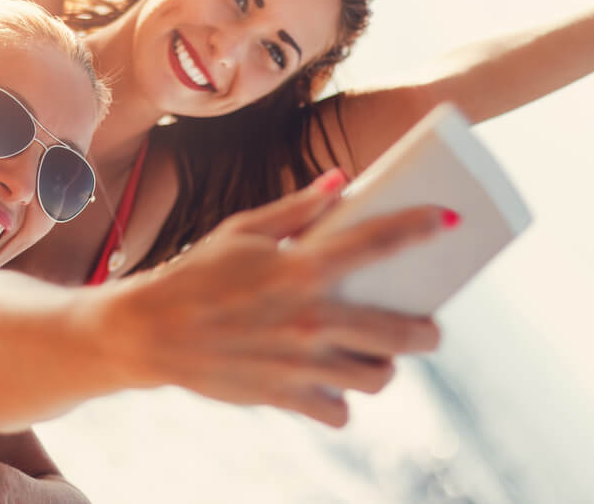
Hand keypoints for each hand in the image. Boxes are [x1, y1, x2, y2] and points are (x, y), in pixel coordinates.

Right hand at [102, 170, 448, 426]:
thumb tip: (340, 181)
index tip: (445, 221)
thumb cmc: (195, 274)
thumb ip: (296, 208)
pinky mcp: (283, 396)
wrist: (149, 331)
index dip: (418, 227)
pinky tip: (331, 383)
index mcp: (299, 268)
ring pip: (377, 377)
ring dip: (385, 366)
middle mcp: (308, 318)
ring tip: (375, 355)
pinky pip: (338, 412)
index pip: (377, 243)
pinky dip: (341, 401)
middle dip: (427, 330)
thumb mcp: (241, 231)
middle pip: (401, 332)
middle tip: (426, 325)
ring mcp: (299, 363)